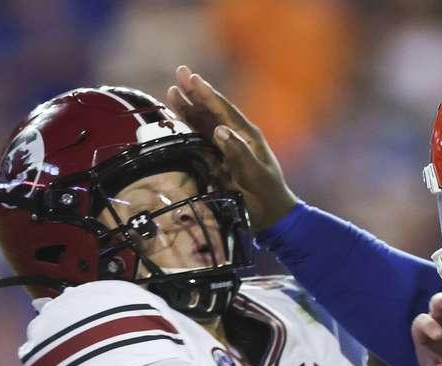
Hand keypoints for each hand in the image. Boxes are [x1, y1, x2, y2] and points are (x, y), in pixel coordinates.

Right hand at [165, 65, 297, 229]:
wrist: (270, 217)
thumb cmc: (267, 195)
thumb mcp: (255, 174)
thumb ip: (238, 152)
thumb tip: (219, 129)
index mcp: (248, 136)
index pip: (224, 110)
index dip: (207, 94)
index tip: (193, 78)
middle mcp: (236, 138)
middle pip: (211, 111)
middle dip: (195, 93)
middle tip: (179, 72)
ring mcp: (225, 149)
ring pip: (202, 124)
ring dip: (187, 109)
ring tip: (171, 92)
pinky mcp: (217, 162)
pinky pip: (199, 141)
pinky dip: (187, 129)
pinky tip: (176, 120)